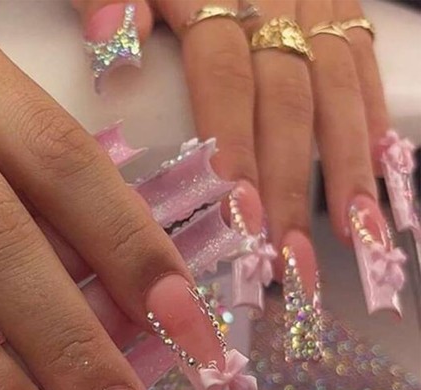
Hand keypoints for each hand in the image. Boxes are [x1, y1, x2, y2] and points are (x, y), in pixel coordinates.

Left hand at [74, 0, 411, 346]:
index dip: (236, 147)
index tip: (240, 218)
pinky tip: (379, 175)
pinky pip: (362, 60)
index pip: (224, 77)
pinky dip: (372, 122)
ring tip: (353, 239)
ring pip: (337, 88)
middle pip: (286, 100)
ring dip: (346, 169)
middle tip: (288, 261)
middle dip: (291, 185)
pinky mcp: (339, 0)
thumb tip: (113, 43)